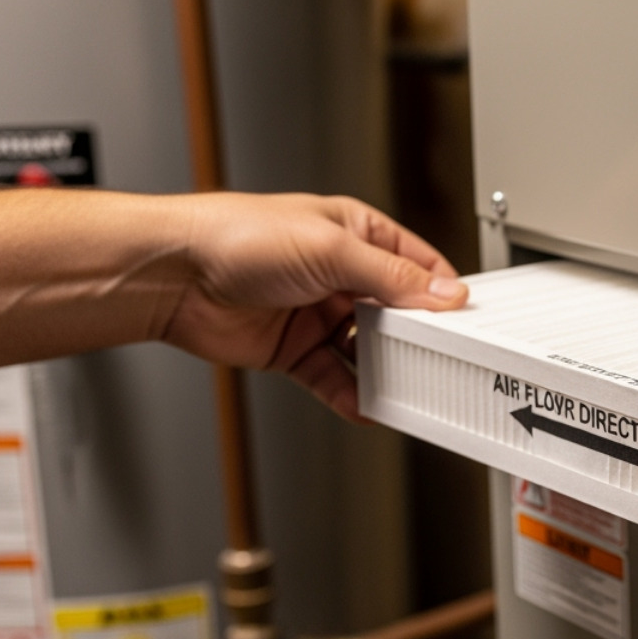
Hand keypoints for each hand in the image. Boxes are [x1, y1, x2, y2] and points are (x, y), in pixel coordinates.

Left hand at [160, 192, 466, 419]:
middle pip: (396, 313)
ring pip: (366, 349)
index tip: (463, 320)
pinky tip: (365, 405)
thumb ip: (392, 277)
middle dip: (415, 338)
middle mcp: (341, 273)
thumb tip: (443, 293)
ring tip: (403, 387)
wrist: (174, 275)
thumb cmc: (237, 235)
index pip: (417, 265)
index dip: (441, 293)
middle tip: (436, 358)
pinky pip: (333, 377)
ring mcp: (317, 313)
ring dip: (384, 370)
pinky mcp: (295, 349)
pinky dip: (351, 394)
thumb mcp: (332, 249)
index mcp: (356, 234)